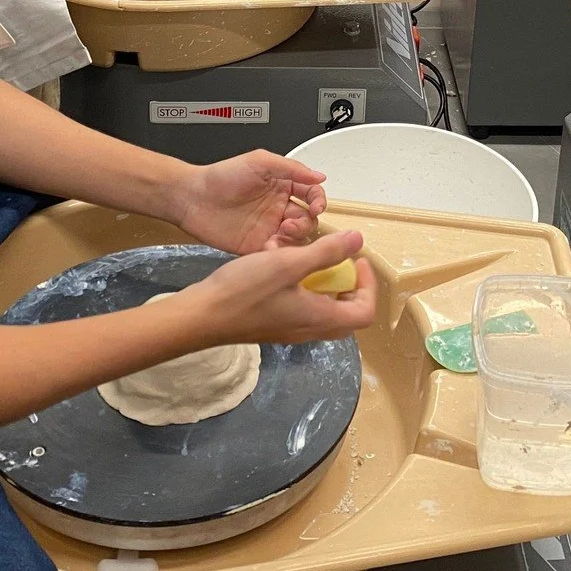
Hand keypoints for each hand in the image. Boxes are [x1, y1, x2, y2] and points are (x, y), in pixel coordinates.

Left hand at [172, 150, 327, 254]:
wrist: (193, 198)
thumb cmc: (222, 176)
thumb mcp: (260, 162)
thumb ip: (291, 169)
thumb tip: (319, 176)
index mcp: (283, 186)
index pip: (311, 194)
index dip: (318, 200)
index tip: (316, 206)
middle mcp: (279, 207)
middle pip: (307, 218)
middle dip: (306, 222)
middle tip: (291, 223)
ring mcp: (269, 228)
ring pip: (296, 237)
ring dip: (295, 238)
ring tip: (282, 234)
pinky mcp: (257, 246)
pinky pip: (277, 252)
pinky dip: (280, 252)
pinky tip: (271, 247)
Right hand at [186, 231, 376, 346]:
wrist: (201, 316)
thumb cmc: (246, 290)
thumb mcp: (289, 263)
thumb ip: (326, 252)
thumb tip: (358, 240)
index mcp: (320, 319)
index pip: (364, 312)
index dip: (369, 286)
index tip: (356, 260)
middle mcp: (309, 330)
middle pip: (347, 314)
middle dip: (350, 286)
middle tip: (340, 261)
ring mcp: (290, 331)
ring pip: (324, 312)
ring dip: (326, 286)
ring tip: (312, 260)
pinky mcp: (273, 326)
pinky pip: (302, 310)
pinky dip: (304, 289)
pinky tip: (285, 267)